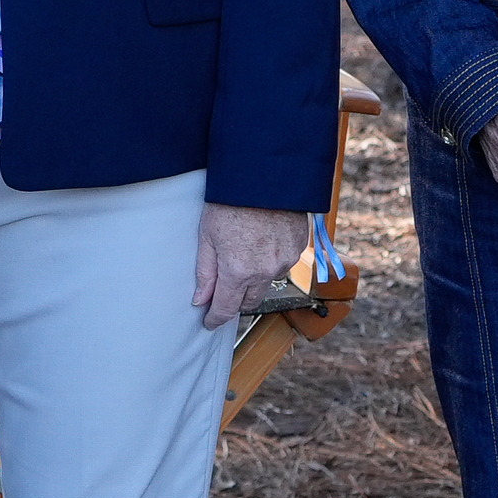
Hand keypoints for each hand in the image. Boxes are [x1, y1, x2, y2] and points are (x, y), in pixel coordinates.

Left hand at [192, 203, 321, 326]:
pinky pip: (282, 265)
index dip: (215, 318)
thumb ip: (205, 271)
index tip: (208, 322)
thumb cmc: (230, 201)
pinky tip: (262, 242)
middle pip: (249, 302)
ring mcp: (284, 261)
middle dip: (236, 300)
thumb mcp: (207, 235)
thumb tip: (200, 299)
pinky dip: (271, 260)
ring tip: (245, 252)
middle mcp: (264, 272)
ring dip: (255, 278)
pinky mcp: (298, 249)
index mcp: (237, 271)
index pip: (225, 308)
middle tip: (224, 289)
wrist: (265, 176)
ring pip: (267, 283)